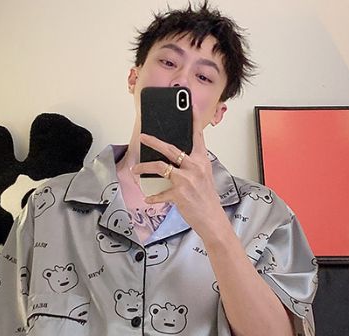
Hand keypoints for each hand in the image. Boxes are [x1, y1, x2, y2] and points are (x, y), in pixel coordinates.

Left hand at [131, 110, 227, 237]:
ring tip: (136, 169)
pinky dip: (152, 196)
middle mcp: (195, 167)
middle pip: (171, 148)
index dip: (193, 120)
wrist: (212, 219)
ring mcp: (186, 180)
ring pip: (160, 167)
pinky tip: (148, 198)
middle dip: (154, 141)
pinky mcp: (179, 194)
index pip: (197, 136)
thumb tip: (175, 159)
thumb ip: (192, 165)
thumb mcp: (204, 176)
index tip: (188, 105)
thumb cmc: (207, 198)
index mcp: (202, 160)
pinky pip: (160, 193)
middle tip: (143, 136)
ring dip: (145, 168)